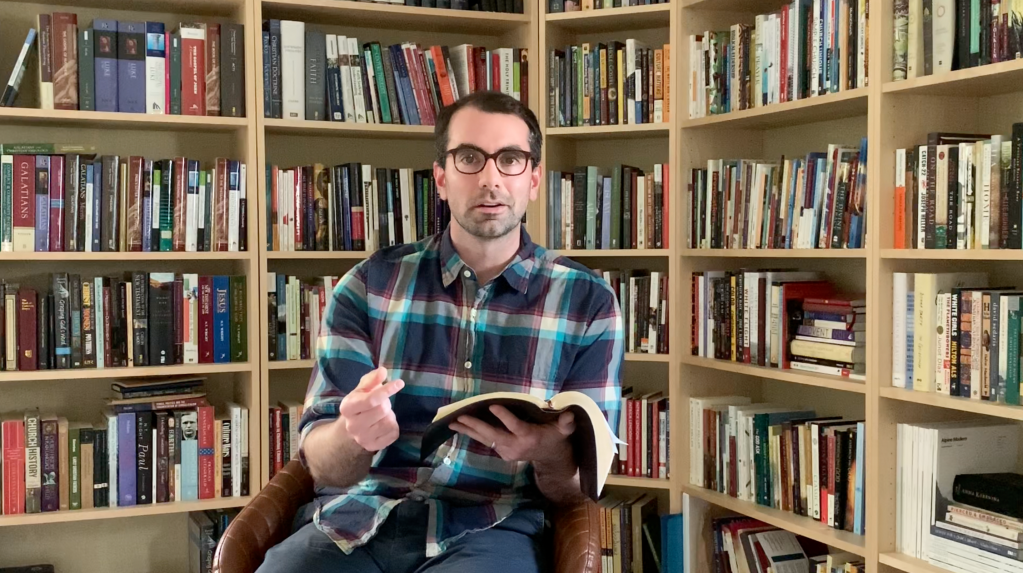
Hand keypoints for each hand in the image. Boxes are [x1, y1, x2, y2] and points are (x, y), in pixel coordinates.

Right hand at [338, 366, 404, 452]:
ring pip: (389, 422)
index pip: (370, 400)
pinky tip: (384, 424)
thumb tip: (382, 371)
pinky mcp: (373, 447)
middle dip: (386, 403)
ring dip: (390, 415)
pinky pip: (394, 433)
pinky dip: (393, 426)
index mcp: (347, 408)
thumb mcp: (362, 389)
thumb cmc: (360, 404)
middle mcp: (352, 425)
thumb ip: (372, 379)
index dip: (387, 390)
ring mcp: (362, 438)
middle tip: (382, 403)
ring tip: (381, 415)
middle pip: (382, 410)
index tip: (400, 383)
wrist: (352, 427)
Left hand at [449, 405, 574, 463]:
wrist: (550, 458)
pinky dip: (473, 433)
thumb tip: (570, 414)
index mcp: (528, 436)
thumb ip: (566, 423)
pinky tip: (461, 426)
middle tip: (460, 417)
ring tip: (452, 423)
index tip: (492, 406)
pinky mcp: (502, 451)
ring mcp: (506, 450)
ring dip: (468, 431)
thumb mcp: (563, 430)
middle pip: (493, 434)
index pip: (515, 426)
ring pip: (485, 439)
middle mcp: (515, 445)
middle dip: (476, 425)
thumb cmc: (555, 437)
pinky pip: (485, 441)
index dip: (504, 417)